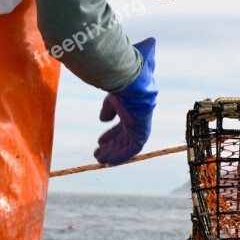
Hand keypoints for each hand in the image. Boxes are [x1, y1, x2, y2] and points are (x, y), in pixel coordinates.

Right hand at [94, 38, 156, 164]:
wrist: (131, 77)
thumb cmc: (123, 78)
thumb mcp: (113, 91)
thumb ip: (109, 105)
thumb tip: (102, 119)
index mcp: (133, 107)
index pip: (124, 124)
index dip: (112, 133)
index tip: (101, 139)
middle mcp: (137, 117)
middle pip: (124, 135)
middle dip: (111, 144)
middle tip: (98, 151)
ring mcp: (140, 124)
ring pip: (126, 144)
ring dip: (113, 153)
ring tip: (99, 159)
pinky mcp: (141, 131)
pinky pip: (132, 149)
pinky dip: (121, 156)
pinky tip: (109, 162)